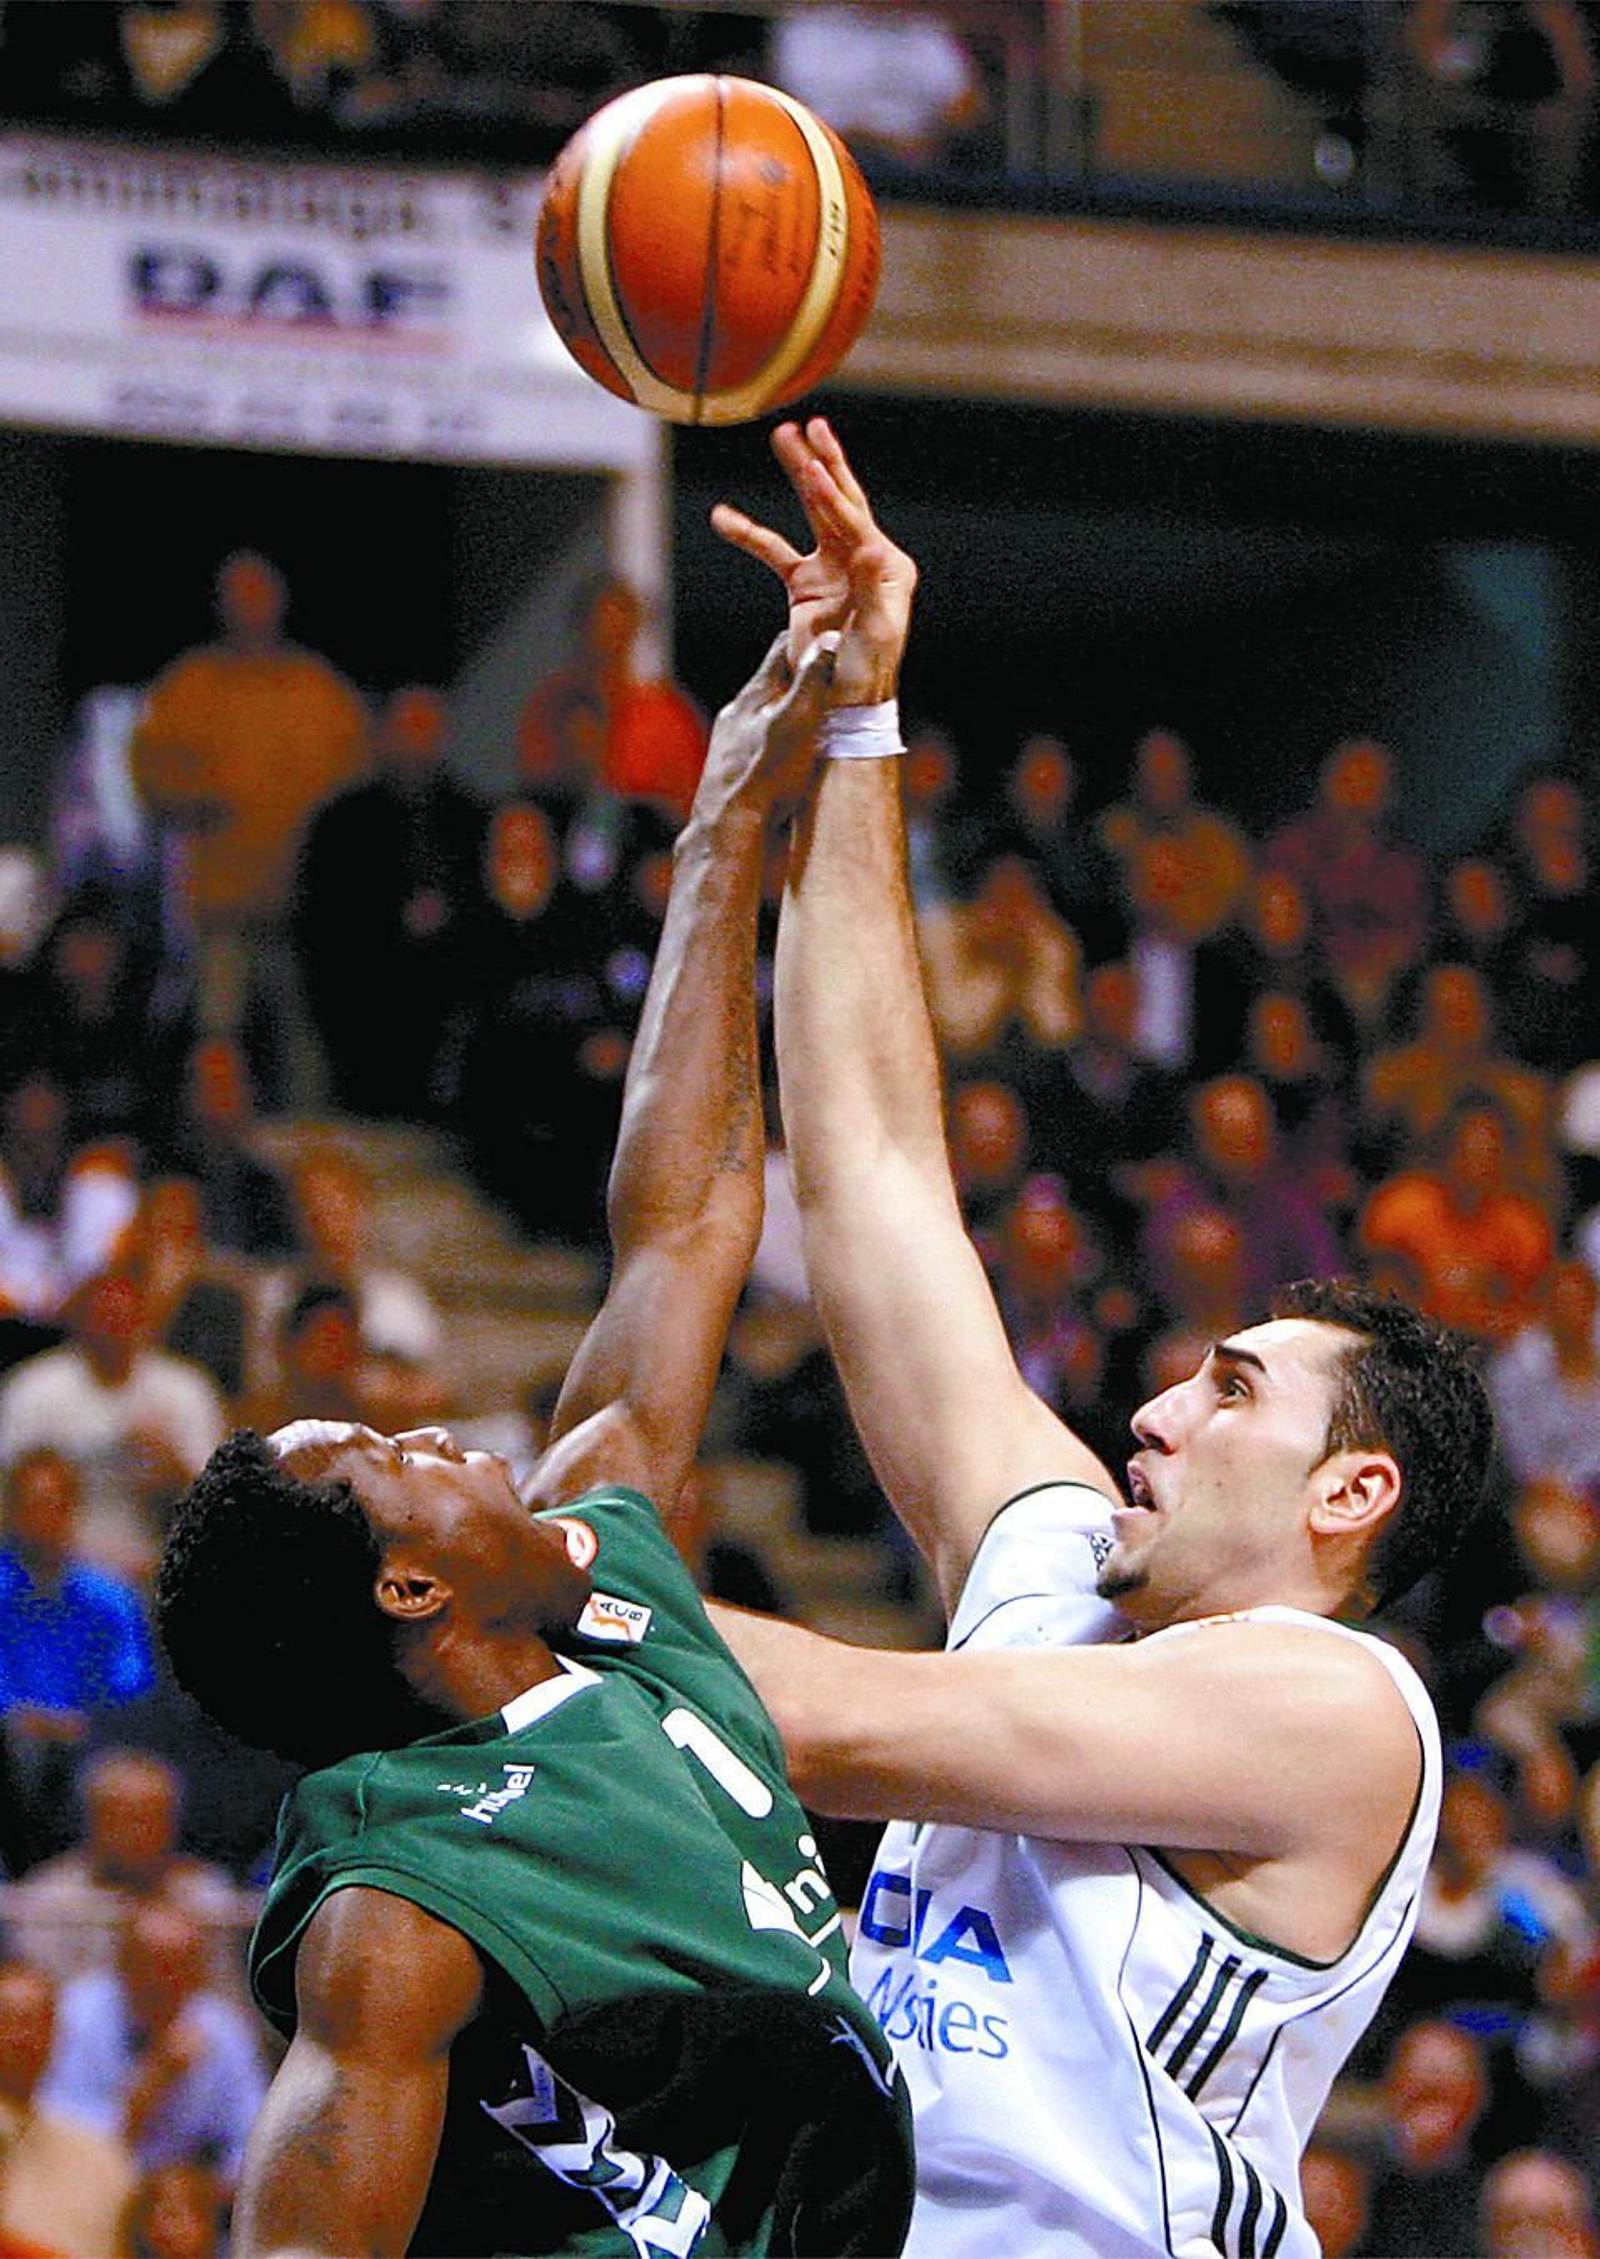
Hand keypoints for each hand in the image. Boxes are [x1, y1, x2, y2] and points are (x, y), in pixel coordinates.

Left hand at [687, 627, 840, 832]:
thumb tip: (829, 639)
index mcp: (754, 695)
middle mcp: (737, 713)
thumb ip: (812, 681)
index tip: (834, 633)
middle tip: (833, 677)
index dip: (810, 637)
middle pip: (773, 681)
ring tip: (816, 719)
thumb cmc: (764, 776)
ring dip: (789, 711)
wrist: (727, 828)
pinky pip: (759, 742)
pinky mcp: (731, 769)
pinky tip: (788, 757)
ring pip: (765, 713)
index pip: (782, 648)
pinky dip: (778, 739)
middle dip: (802, 676)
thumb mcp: (797, 722)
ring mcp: (730, 741)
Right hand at [712, 418, 916, 707]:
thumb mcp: (873, 632)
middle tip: (809, 424)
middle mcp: (864, 558)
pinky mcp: (807, 584)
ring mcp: (834, 567)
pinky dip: (749, 535)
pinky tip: (721, 517)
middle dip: (823, 462)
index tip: (811, 465)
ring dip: (797, 475)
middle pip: (840, 500)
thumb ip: (872, 586)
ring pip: (812, 513)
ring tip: (782, 437)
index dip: (831, 494)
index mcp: (887, 566)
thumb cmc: (866, 672)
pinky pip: (774, 551)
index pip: (854, 521)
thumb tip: (873, 544)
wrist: (843, 703)